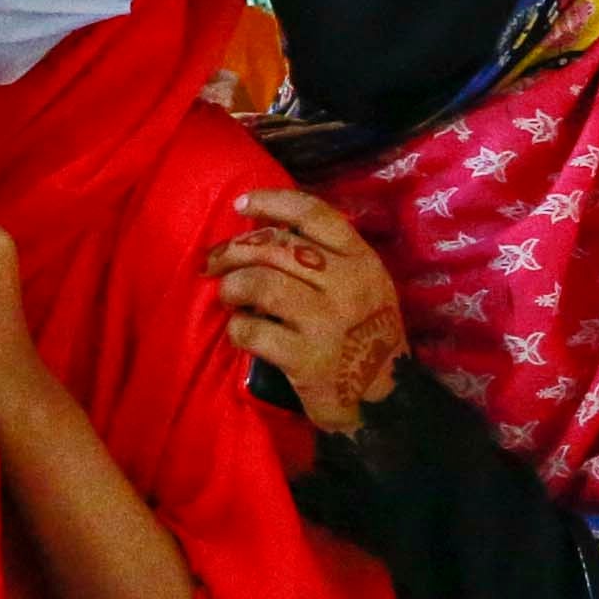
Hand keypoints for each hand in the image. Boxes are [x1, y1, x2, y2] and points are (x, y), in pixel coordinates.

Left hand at [205, 189, 410, 434]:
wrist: (385, 397)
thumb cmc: (365, 333)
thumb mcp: (365, 284)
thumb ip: (327, 256)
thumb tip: (263, 230)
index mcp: (361, 260)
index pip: (313, 214)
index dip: (271, 202)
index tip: (241, 206)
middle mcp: (347, 285)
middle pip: (274, 247)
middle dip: (232, 250)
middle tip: (213, 263)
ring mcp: (327, 322)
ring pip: (260, 284)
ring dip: (232, 287)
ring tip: (228, 296)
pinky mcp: (307, 359)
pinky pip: (253, 331)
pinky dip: (237, 329)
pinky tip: (240, 332)